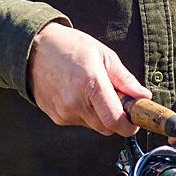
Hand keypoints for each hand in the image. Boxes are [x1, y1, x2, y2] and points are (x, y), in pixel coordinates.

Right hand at [26, 22, 150, 136]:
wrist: (32, 49)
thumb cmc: (69, 46)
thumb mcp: (102, 54)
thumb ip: (125, 79)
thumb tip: (143, 96)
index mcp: (90, 84)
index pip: (115, 120)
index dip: (130, 125)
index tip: (135, 118)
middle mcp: (75, 102)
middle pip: (107, 128)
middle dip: (116, 118)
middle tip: (115, 99)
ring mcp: (63, 112)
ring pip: (93, 125)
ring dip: (99, 114)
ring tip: (90, 90)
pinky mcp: (55, 116)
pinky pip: (79, 121)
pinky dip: (84, 112)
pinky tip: (76, 93)